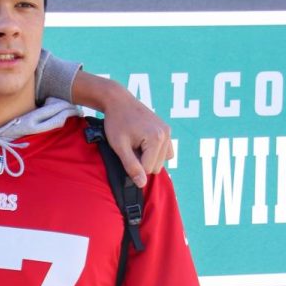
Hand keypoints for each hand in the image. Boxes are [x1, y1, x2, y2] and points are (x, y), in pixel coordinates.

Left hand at [70, 72, 173, 187]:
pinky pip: (165, 153)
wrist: (119, 101)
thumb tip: (142, 184)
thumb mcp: (120, 147)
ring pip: (161, 162)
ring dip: (147, 158)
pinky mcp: (167, 130)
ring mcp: (168, 132)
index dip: (133, 165)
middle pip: (155, 167)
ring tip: (136, 144)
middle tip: (130, 146)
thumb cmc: (116, 123)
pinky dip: (154, 153)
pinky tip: (143, 144)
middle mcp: (166, 135)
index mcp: (156, 138)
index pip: (147, 169)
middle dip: (141, 162)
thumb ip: (131, 166)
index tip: (125, 151)